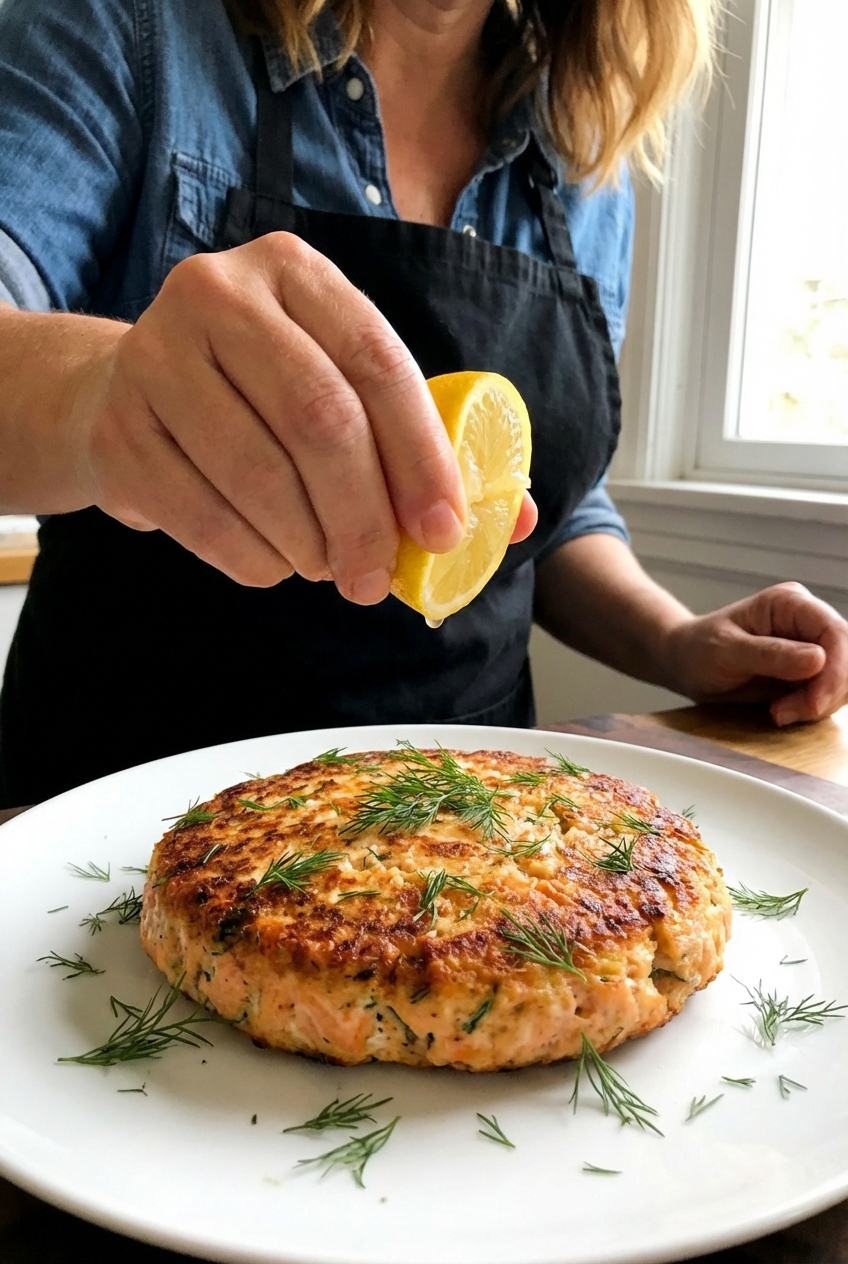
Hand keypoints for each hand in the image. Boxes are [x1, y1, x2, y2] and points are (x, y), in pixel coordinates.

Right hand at [69, 233, 534, 600]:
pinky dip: (255, 560)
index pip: (377, 363)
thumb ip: (423, 443)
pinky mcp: (119, 430)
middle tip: (380, 578)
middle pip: (319, 419)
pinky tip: (277, 565)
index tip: (444, 531)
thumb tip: (513, 518)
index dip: (422, 456)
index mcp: (294, 272)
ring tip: (330, 569)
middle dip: (364, 516)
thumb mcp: (340, 390)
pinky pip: (203, 517)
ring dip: (310, 544)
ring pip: (259, 474)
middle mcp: (218, 295)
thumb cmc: (259, 397)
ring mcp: (155, 358)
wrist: (124, 396)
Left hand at [665, 582, 847, 724]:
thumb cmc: (698, 649)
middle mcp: (807, 622)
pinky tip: (782, 711)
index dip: (836, 671)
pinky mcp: (809, 673)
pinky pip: (830, 695)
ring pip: (844, 681)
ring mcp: (811, 648)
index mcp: (790, 604)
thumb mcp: (725, 651)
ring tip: (778, 712)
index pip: (834, 632)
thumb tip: (819, 659)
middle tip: (786, 712)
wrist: (685, 663)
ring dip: (819, 704)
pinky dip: (812, 710)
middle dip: (826, 693)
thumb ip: (770, 654)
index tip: (814, 703)